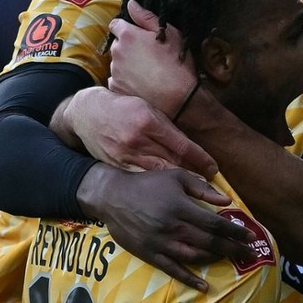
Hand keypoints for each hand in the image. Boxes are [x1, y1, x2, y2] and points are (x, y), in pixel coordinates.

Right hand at [54, 87, 216, 178]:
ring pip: (157, 174)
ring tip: (195, 193)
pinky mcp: (116, 166)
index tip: (214, 168)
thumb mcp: (148, 108)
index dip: (200, 158)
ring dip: (178, 184)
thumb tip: (190, 147)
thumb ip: (167, 127)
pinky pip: (141, 179)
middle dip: (193, 174)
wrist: (88, 113)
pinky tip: (168, 195)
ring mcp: (125, 155)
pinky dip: (156, 187)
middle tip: (209, 185)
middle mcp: (137, 139)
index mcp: (148, 121)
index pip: (181, 144)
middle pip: (171, 162)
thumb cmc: (123, 108)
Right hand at [77, 163, 256, 291]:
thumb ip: (202, 188)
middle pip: (209, 242)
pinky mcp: (150, 254)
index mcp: (181, 207)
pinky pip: (173, 270)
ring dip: (215, 260)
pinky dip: (190, 279)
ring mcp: (161, 243)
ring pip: (194, 256)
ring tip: (230, 259)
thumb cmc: (148, 184)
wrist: (113, 196)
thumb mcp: (176, 177)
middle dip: (232, 248)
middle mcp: (173, 228)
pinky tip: (204, 285)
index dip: (234, 231)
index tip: (250, 236)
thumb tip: (227, 200)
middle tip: (249, 253)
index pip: (215, 223)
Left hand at [108, 1, 197, 117]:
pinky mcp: (116, 88)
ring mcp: (115, 71)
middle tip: (147, 55)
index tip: (138, 36)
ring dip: (126, 65)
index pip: (116, 24)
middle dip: (127, 47)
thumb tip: (131, 4)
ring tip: (146, 72)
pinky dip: (125, 81)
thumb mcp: (169, 34)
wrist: (179, 98)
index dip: (126, 29)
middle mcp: (117, 51)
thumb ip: (146, 17)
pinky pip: (117, 81)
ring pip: (117, 63)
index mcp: (128, 35)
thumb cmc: (177, 63)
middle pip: (117, 45)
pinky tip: (141, 84)